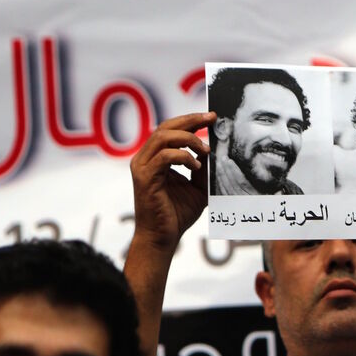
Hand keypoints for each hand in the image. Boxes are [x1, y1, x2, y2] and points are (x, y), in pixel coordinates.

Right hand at [131, 112, 214, 253]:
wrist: (162, 238)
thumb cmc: (177, 214)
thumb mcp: (198, 187)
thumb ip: (203, 168)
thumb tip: (213, 147)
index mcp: (155, 158)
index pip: (171, 129)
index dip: (191, 120)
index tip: (212, 118)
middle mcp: (145, 158)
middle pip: (166, 127)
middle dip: (191, 120)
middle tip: (212, 119)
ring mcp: (142, 167)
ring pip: (163, 137)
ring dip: (189, 139)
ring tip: (206, 149)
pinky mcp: (144, 178)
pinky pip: (164, 157)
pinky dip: (183, 157)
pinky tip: (196, 167)